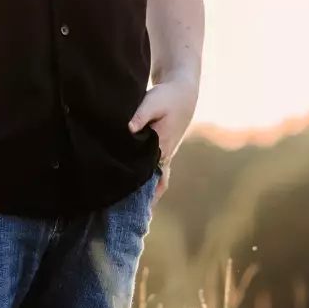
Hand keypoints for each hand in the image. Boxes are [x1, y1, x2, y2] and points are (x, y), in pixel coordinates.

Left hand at [128, 71, 198, 200]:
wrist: (183, 93)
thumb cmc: (166, 97)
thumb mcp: (152, 101)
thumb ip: (140, 116)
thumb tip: (128, 129)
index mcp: (162, 145)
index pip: (150, 173)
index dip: (140, 188)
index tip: (128, 202)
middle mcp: (164, 154)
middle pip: (153, 182)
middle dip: (142, 197)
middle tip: (125, 214)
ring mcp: (164, 154)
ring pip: (155, 179)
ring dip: (146, 192)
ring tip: (131, 210)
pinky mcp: (162, 150)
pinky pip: (155, 172)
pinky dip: (149, 183)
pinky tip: (137, 191)